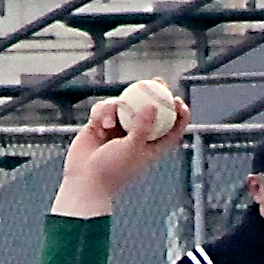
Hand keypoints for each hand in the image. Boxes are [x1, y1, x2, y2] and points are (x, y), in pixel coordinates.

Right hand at [49, 89, 189, 217]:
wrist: (84, 181)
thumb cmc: (111, 171)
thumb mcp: (131, 149)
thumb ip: (142, 127)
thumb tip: (153, 106)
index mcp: (150, 147)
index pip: (171, 129)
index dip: (179, 114)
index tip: (178, 100)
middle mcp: (136, 136)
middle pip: (150, 109)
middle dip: (155, 93)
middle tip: (158, 81)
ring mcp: (117, 129)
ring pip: (123, 105)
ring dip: (115, 108)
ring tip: (108, 124)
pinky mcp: (100, 125)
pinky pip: (103, 109)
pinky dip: (101, 113)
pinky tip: (97, 125)